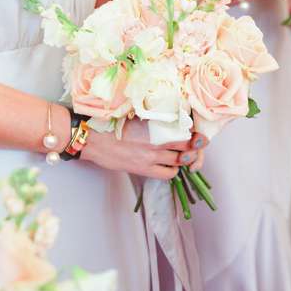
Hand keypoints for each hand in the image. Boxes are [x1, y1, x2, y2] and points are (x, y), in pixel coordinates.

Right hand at [80, 117, 206, 179]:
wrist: (94, 139)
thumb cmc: (115, 126)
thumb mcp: (142, 117)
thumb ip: (160, 120)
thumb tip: (177, 123)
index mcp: (160, 122)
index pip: (190, 128)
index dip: (196, 133)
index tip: (196, 135)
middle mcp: (160, 137)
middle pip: (191, 145)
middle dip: (195, 147)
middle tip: (192, 148)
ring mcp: (154, 154)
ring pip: (182, 160)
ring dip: (184, 159)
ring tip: (179, 156)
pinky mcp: (145, 168)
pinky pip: (169, 174)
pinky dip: (173, 171)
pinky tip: (169, 166)